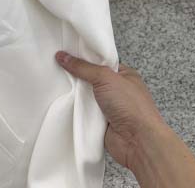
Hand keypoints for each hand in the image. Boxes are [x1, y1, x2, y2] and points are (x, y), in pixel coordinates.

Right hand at [54, 51, 164, 169]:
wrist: (138, 141)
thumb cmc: (132, 106)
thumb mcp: (105, 77)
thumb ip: (83, 67)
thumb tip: (64, 56)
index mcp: (124, 75)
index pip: (100, 62)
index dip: (84, 58)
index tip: (66, 53)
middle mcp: (117, 90)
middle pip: (91, 79)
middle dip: (77, 77)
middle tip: (57, 67)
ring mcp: (109, 107)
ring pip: (86, 97)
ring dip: (76, 95)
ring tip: (57, 83)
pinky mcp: (101, 122)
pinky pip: (84, 113)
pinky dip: (76, 110)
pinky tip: (64, 103)